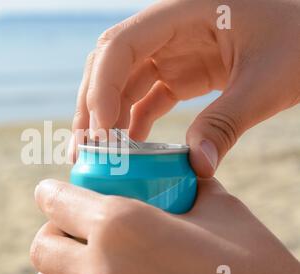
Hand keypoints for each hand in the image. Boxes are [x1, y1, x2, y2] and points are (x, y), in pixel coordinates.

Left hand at [30, 179, 299, 273]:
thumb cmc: (252, 267)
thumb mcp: (219, 210)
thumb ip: (186, 183)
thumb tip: (179, 168)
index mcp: (123, 224)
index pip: (55, 200)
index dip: (51, 192)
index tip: (54, 192)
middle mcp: (101, 269)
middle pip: (43, 245)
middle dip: (53, 231)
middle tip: (74, 228)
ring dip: (56, 270)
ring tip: (80, 262)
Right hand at [69, 0, 299, 176]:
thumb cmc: (297, 41)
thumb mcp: (268, 80)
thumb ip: (228, 122)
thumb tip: (197, 167)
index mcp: (181, 13)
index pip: (120, 44)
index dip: (102, 85)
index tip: (101, 130)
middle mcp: (165, 31)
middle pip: (109, 65)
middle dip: (92, 106)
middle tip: (86, 149)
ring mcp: (169, 53)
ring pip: (121, 84)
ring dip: (106, 119)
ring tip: (100, 156)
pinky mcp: (178, 74)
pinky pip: (145, 98)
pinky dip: (133, 123)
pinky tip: (130, 149)